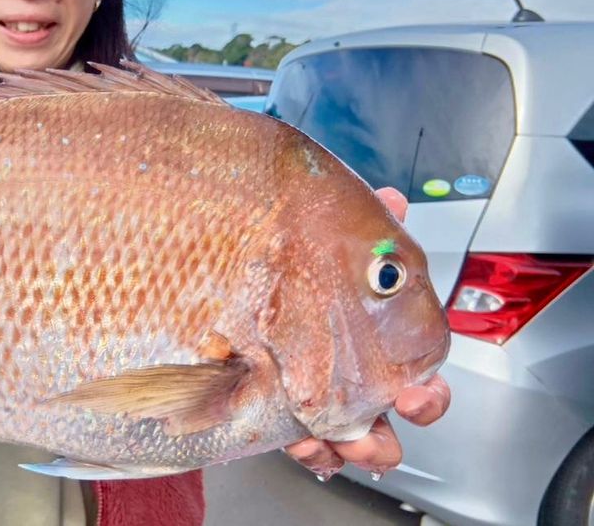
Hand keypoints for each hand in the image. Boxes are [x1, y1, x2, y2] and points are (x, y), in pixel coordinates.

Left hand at [284, 187, 451, 478]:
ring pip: (353, 443)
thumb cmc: (292, 262)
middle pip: (389, 421)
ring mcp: (320, 398)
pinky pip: (307, 447)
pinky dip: (308, 449)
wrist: (223, 272)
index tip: (414, 393)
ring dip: (354, 449)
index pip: (416, 374)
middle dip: (390, 436)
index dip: (425, 391)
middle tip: (372, 433)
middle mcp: (353, 374)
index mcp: (374, 339)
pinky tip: (297, 440)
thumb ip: (364, 224)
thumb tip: (393, 201)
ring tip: (340, 443)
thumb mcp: (328, 235)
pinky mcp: (283, 412)